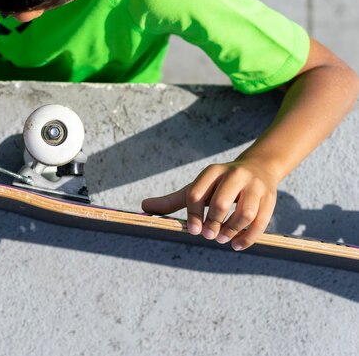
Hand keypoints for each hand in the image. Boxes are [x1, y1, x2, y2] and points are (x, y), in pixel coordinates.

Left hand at [141, 160, 278, 250]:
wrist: (259, 168)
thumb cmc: (219, 184)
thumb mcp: (198, 188)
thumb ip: (173, 200)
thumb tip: (143, 206)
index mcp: (212, 172)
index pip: (196, 193)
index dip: (193, 215)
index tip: (194, 230)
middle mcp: (234, 175)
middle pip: (221, 202)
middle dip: (213, 223)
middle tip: (209, 236)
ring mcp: (254, 186)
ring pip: (244, 213)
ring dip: (231, 231)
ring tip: (223, 240)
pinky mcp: (270, 198)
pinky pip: (261, 222)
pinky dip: (248, 237)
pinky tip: (237, 245)